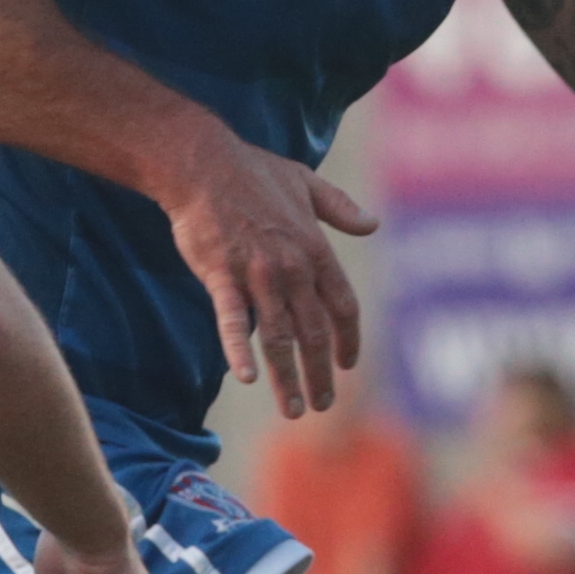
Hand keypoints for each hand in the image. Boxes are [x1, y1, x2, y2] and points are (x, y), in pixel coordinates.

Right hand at [158, 125, 380, 415]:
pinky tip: (246, 378)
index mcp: (315, 249)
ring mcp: (257, 273)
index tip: (348, 365)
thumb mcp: (305, 182)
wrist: (201, 163)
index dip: (348, 340)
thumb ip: (340, 207)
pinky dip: (239, 350)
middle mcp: (293, 267)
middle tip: (322, 404)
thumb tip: (372, 224)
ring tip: (293, 410)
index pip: (342, 306)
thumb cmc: (251, 171)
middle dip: (321, 373)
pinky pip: (232, 321)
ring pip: (278, 337)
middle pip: (314, 332)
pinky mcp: (221, 276)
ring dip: (287, 377)